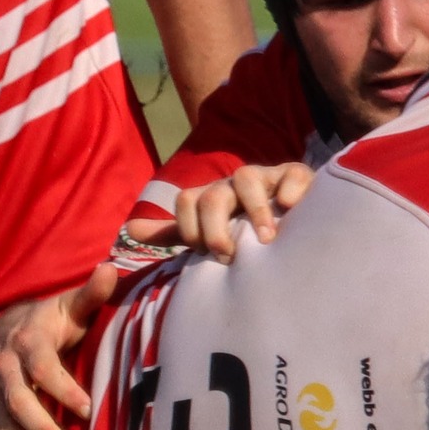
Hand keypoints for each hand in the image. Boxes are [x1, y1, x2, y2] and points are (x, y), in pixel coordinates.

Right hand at [0, 265, 118, 429]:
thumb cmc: (50, 324)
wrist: (3, 333)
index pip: (42, 365)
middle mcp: (2, 367)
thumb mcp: (69, 308)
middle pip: (16, 400)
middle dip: (39, 428)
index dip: (62, 387)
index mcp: (26, 341)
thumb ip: (91, 295)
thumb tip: (111, 269)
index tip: (86, 410)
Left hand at [174, 163, 315, 260]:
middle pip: (213, 195)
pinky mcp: (297, 178)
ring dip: (253, 210)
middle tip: (229, 255)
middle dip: (215, 227)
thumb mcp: (209, 233)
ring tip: (266, 240)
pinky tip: (290, 207)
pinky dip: (290, 187)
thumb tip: (131, 231)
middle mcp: (234, 185)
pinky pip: (292, 173)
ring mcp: (267, 178)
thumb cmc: (249, 233)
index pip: (186, 202)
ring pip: (247, 178)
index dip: (190, 228)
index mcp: (212, 198)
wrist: (296, 223)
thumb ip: (174, 233)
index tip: (204, 255)